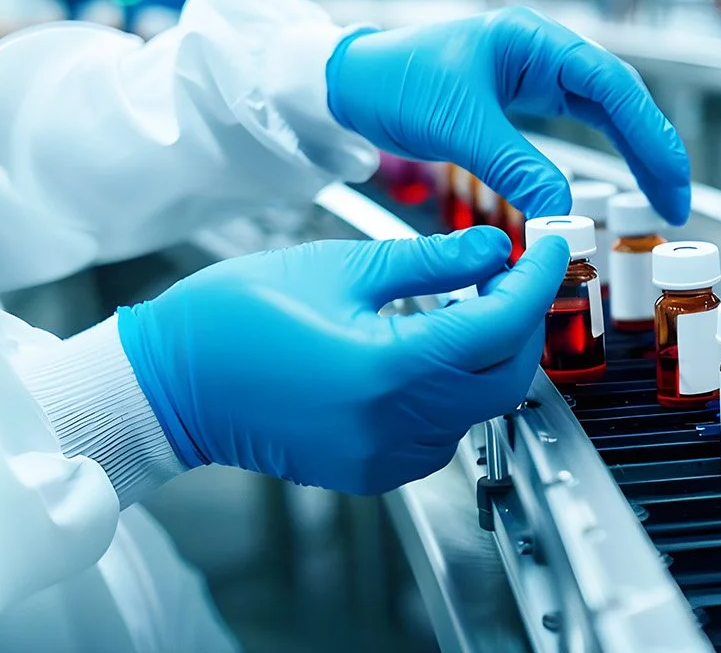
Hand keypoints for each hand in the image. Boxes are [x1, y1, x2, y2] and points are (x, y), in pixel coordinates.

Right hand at [117, 227, 569, 493]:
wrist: (170, 384)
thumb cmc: (235, 319)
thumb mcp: (342, 266)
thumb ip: (433, 263)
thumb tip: (494, 250)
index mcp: (387, 369)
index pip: (499, 327)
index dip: (536, 284)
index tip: (551, 251)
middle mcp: (394, 425)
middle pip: (505, 377)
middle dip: (522, 323)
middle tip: (520, 274)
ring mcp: (385, 456)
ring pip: (479, 408)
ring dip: (491, 357)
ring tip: (475, 303)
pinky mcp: (373, 470)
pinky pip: (444, 432)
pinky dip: (457, 390)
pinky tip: (438, 350)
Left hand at [325, 7, 690, 223]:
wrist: (348, 83)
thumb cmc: (392, 83)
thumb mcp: (458, 128)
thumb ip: (515, 168)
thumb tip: (561, 215)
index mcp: (532, 40)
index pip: (610, 85)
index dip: (648, 136)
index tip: (668, 182)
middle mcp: (543, 51)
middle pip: (621, 99)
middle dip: (654, 150)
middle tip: (677, 202)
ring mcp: (537, 73)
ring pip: (608, 113)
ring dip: (637, 154)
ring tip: (662, 199)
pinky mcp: (525, 98)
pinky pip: (583, 125)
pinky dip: (606, 154)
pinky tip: (624, 181)